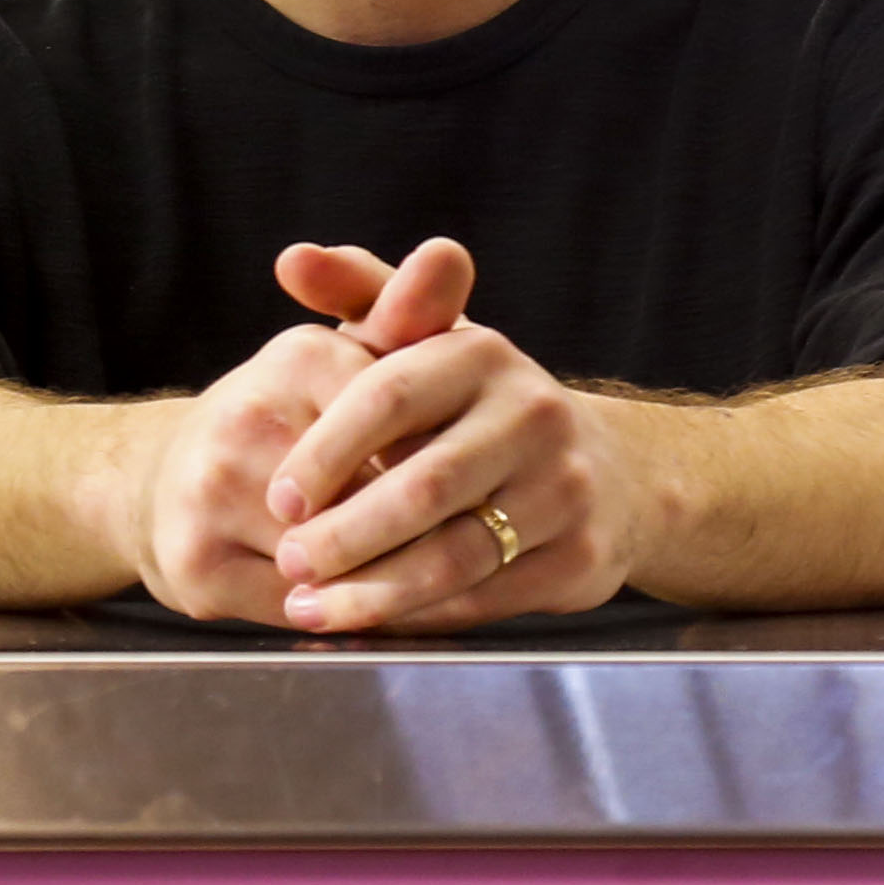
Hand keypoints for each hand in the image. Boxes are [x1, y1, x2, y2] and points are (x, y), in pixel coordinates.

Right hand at [109, 241, 473, 621]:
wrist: (159, 487)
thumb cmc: (284, 421)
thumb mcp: (348, 356)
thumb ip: (408, 312)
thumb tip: (448, 252)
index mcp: (298, 355)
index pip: (409, 424)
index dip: (440, 461)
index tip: (460, 476)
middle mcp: (246, 418)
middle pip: (381, 497)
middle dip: (420, 525)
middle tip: (446, 536)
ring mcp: (213, 493)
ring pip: (345, 559)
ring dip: (384, 576)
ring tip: (406, 574)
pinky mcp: (198, 566)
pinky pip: (305, 607)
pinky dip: (336, 612)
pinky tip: (344, 599)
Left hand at [261, 258, 654, 632]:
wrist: (605, 473)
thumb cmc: (480, 408)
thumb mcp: (430, 342)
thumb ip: (360, 296)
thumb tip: (292, 260)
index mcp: (481, 354)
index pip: (390, 395)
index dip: (327, 450)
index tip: (278, 497)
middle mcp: (532, 413)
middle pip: (423, 486)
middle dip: (345, 533)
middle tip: (288, 563)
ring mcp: (565, 487)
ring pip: (455, 553)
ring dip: (375, 590)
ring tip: (312, 608)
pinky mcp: (580, 555)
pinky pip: (486, 597)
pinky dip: (421, 616)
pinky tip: (371, 624)